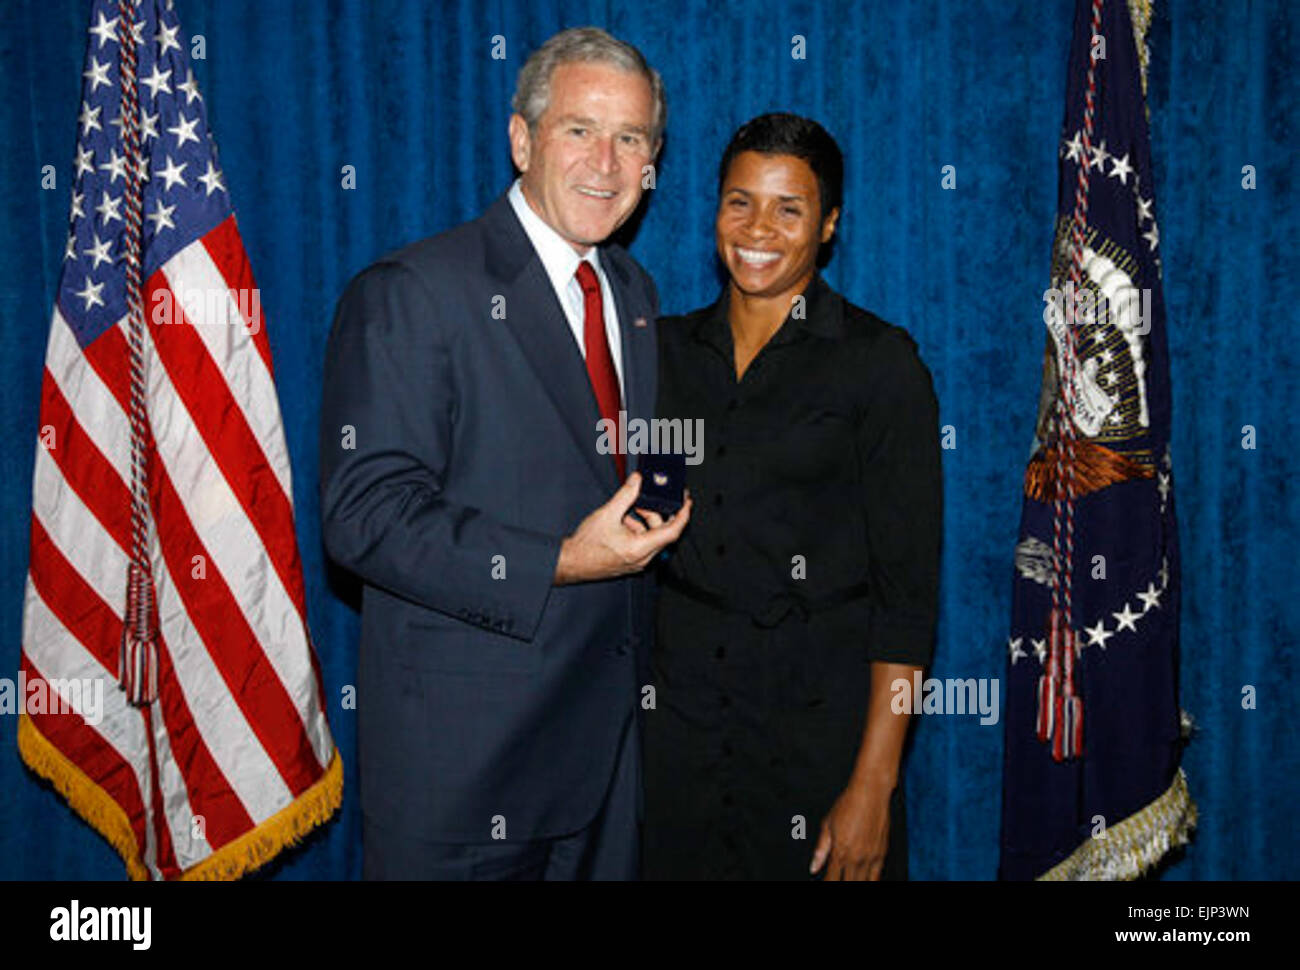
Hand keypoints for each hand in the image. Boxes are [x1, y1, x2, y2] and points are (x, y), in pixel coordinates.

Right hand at [554, 473, 691, 583]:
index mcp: (640, 548)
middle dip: (657, 514)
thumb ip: (626, 495)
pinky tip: (623, 522)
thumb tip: (637, 480)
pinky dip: (638, 530)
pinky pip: (644, 543)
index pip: (672, 531)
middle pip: (663, 533)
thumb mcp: (607, 513)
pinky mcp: (631, 562)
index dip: (682, 514)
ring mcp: (637, 562)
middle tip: (647, 500)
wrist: (570, 563)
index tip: (686, 502)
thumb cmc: (585, 545)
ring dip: (645, 522)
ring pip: (652, 538)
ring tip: (628, 511)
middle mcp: (642, 558)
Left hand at [810, 780, 892, 880]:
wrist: (870, 793)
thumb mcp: (827, 825)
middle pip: (847, 883)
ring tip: (849, 881)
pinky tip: (864, 881)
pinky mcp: (882, 854)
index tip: (825, 883)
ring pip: (862, 882)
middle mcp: (855, 857)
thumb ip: (820, 850)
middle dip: (841, 885)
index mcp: (839, 850)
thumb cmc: (847, 805)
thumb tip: (813, 868)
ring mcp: (870, 857)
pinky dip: (870, 882)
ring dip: (854, 883)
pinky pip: (876, 876)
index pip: (831, 879)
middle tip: (837, 881)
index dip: (827, 884)